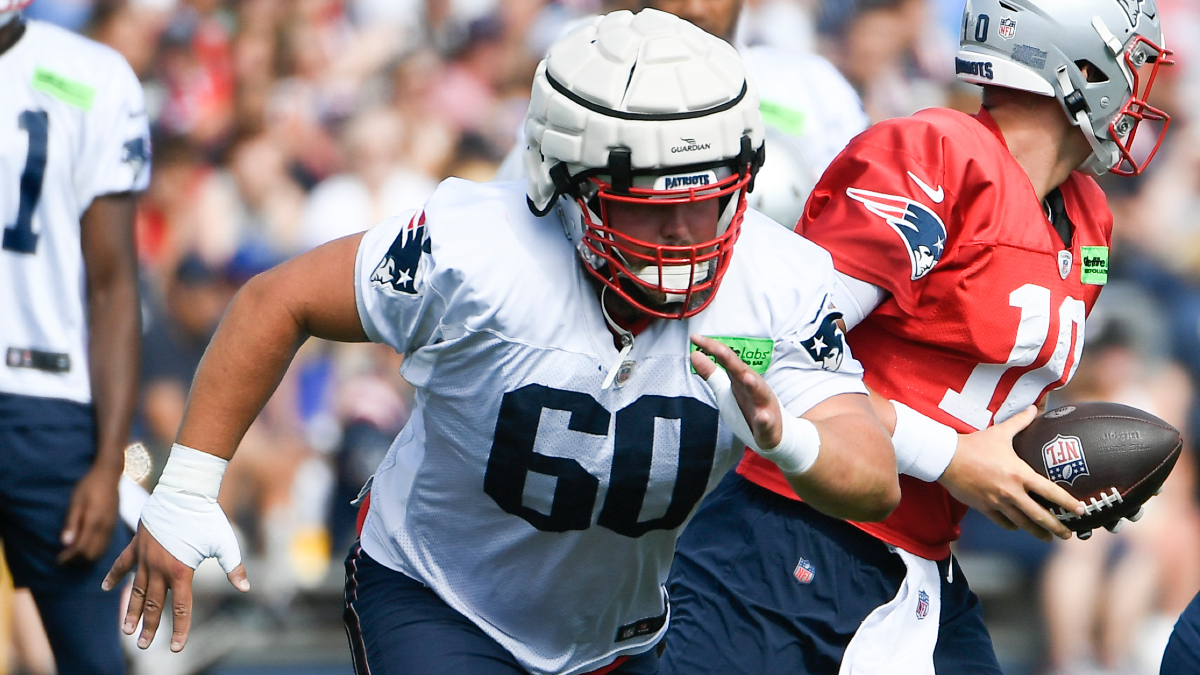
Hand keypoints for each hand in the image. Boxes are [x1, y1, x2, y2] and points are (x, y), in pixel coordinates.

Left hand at [59, 466, 119, 563]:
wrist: (109, 475)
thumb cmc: (89, 486)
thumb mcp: (76, 502)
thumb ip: (72, 523)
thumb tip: (65, 543)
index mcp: (94, 522)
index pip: (81, 548)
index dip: (69, 557)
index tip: (59, 559)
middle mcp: (105, 528)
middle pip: (92, 554)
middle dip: (77, 560)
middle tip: (64, 559)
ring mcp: (111, 527)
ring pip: (100, 552)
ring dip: (86, 557)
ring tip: (73, 556)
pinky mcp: (114, 526)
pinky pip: (105, 546)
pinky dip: (94, 552)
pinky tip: (86, 548)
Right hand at [102, 524, 248, 651]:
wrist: (185, 491)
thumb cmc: (208, 517)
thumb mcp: (225, 543)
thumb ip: (234, 567)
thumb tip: (245, 587)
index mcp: (182, 571)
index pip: (182, 608)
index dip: (180, 629)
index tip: (176, 649)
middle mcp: (160, 568)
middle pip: (154, 604)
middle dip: (149, 627)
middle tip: (144, 645)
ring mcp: (145, 557)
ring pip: (136, 590)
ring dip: (132, 610)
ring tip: (127, 629)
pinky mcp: (137, 544)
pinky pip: (122, 564)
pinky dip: (114, 576)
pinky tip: (107, 589)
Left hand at [690, 334, 781, 448]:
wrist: (777, 433)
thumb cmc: (750, 407)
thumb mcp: (727, 389)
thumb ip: (711, 373)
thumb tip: (694, 354)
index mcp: (741, 379)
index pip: (727, 359)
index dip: (712, 349)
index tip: (695, 338)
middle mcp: (753, 388)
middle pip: (742, 372)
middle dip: (731, 361)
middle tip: (719, 350)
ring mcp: (763, 406)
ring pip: (760, 394)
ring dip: (754, 385)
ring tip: (747, 378)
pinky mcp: (768, 426)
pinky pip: (767, 423)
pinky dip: (765, 420)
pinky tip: (763, 417)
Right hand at [938, 406, 1085, 541]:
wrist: (946, 458)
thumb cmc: (974, 445)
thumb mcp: (1000, 432)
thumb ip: (1020, 422)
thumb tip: (1034, 408)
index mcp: (1020, 474)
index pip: (1051, 492)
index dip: (1068, 503)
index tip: (1082, 510)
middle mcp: (1012, 492)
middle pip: (1040, 516)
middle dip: (1057, 527)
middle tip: (1069, 534)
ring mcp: (997, 502)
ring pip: (1022, 523)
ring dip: (1037, 532)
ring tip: (1047, 537)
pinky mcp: (984, 508)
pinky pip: (1002, 522)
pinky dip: (1013, 525)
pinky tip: (1018, 526)